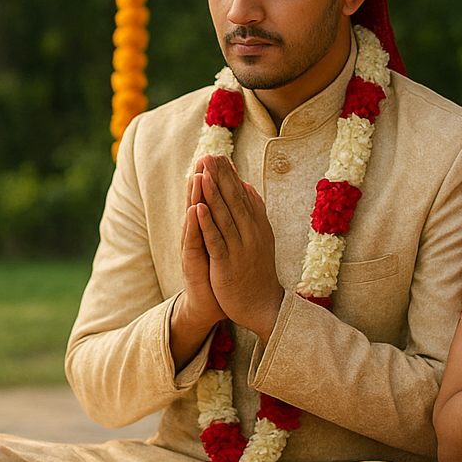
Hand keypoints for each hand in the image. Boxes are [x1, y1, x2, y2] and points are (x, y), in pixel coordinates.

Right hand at [178, 170, 226, 332]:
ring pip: (193, 218)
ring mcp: (193, 247)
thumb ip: (228, 224)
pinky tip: (195, 210)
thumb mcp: (226, 245)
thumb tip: (239, 204)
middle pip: (199, 202)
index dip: (214, 179)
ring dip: (195, 196)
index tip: (219, 156)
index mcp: (208, 229)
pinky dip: (194, 225)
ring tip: (197, 175)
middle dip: (202, 179)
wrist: (209, 305)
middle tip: (205, 156)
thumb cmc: (220, 273)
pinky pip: (193, 241)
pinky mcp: (192, 262)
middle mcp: (198, 234)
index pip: (210, 200)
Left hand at [192, 155, 285, 341]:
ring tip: (202, 172)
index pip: (243, 196)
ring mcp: (240, 249)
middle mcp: (251, 234)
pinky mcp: (227, 264)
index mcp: (258, 227)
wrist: (264, 307)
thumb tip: (246, 186)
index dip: (231, 176)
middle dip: (220, 177)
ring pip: (224, 216)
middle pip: (233, 200)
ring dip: (212, 193)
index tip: (220, 156)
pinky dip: (207, 223)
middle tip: (209, 154)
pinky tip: (197, 208)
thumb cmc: (258, 272)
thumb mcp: (260, 238)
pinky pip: (216, 241)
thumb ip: (253, 212)